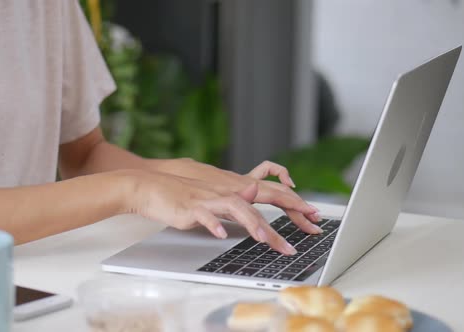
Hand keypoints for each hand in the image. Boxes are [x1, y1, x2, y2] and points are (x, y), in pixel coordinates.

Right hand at [154, 159, 322, 234]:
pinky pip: (205, 215)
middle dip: (279, 222)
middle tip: (293, 244)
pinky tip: (220, 234)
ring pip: (236, 208)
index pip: (270, 195)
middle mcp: (225, 191)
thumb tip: (251, 197)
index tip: (312, 219)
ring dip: (252, 224)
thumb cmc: (182, 194)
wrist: (152, 186)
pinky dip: (213, 224)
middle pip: (259, 205)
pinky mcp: (191, 206)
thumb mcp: (212, 195)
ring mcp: (208, 199)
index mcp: (233, 189)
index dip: (292, 205)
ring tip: (264, 240)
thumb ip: (233, 197)